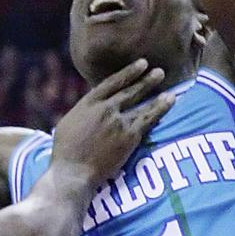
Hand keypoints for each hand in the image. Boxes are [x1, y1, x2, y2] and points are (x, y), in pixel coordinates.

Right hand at [51, 59, 174, 187]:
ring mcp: (118, 122)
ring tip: (166, 84)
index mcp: (87, 103)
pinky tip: (169, 101)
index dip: (128, 72)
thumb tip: (92, 108)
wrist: (73, 172)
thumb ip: (83, 113)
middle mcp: (105, 109)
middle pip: (129, 91)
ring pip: (141, 104)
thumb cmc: (65, 152)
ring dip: (155, 91)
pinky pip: (149, 119)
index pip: (111, 83)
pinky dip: (160, 108)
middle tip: (159, 71)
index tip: (141, 64)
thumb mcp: (68, 124)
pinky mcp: (129, 137)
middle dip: (145, 79)